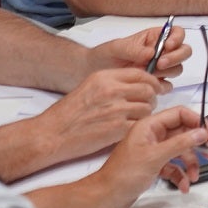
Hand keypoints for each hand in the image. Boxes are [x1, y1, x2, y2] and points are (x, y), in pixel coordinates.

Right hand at [33, 68, 163, 162]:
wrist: (52, 134)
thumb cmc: (68, 114)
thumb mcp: (89, 87)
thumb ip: (112, 83)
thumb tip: (136, 84)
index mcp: (104, 77)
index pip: (140, 73)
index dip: (151, 81)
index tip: (154, 88)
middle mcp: (111, 90)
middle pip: (148, 90)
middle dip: (151, 98)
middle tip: (148, 105)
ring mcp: (116, 109)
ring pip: (147, 108)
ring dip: (146, 114)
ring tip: (137, 119)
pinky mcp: (118, 128)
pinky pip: (140, 125)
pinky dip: (139, 128)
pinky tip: (131, 129)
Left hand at [88, 25, 189, 88]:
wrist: (94, 73)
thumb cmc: (105, 56)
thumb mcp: (116, 47)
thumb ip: (134, 49)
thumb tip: (151, 52)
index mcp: (155, 38)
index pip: (177, 33)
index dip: (177, 38)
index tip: (168, 45)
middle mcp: (161, 52)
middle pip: (183, 52)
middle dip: (175, 57)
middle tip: (159, 64)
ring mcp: (160, 69)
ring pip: (177, 69)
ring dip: (167, 71)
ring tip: (148, 74)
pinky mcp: (156, 83)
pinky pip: (167, 85)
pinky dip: (161, 86)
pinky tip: (147, 85)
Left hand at [91, 107, 207, 207]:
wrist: (106, 197)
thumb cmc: (124, 174)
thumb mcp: (155, 156)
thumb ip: (181, 143)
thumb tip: (201, 133)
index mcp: (149, 126)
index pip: (179, 114)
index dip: (196, 122)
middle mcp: (152, 136)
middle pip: (183, 134)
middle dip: (196, 146)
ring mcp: (153, 151)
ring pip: (180, 151)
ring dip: (190, 164)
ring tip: (193, 177)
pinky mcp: (153, 165)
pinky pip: (173, 166)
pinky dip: (180, 175)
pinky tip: (183, 186)